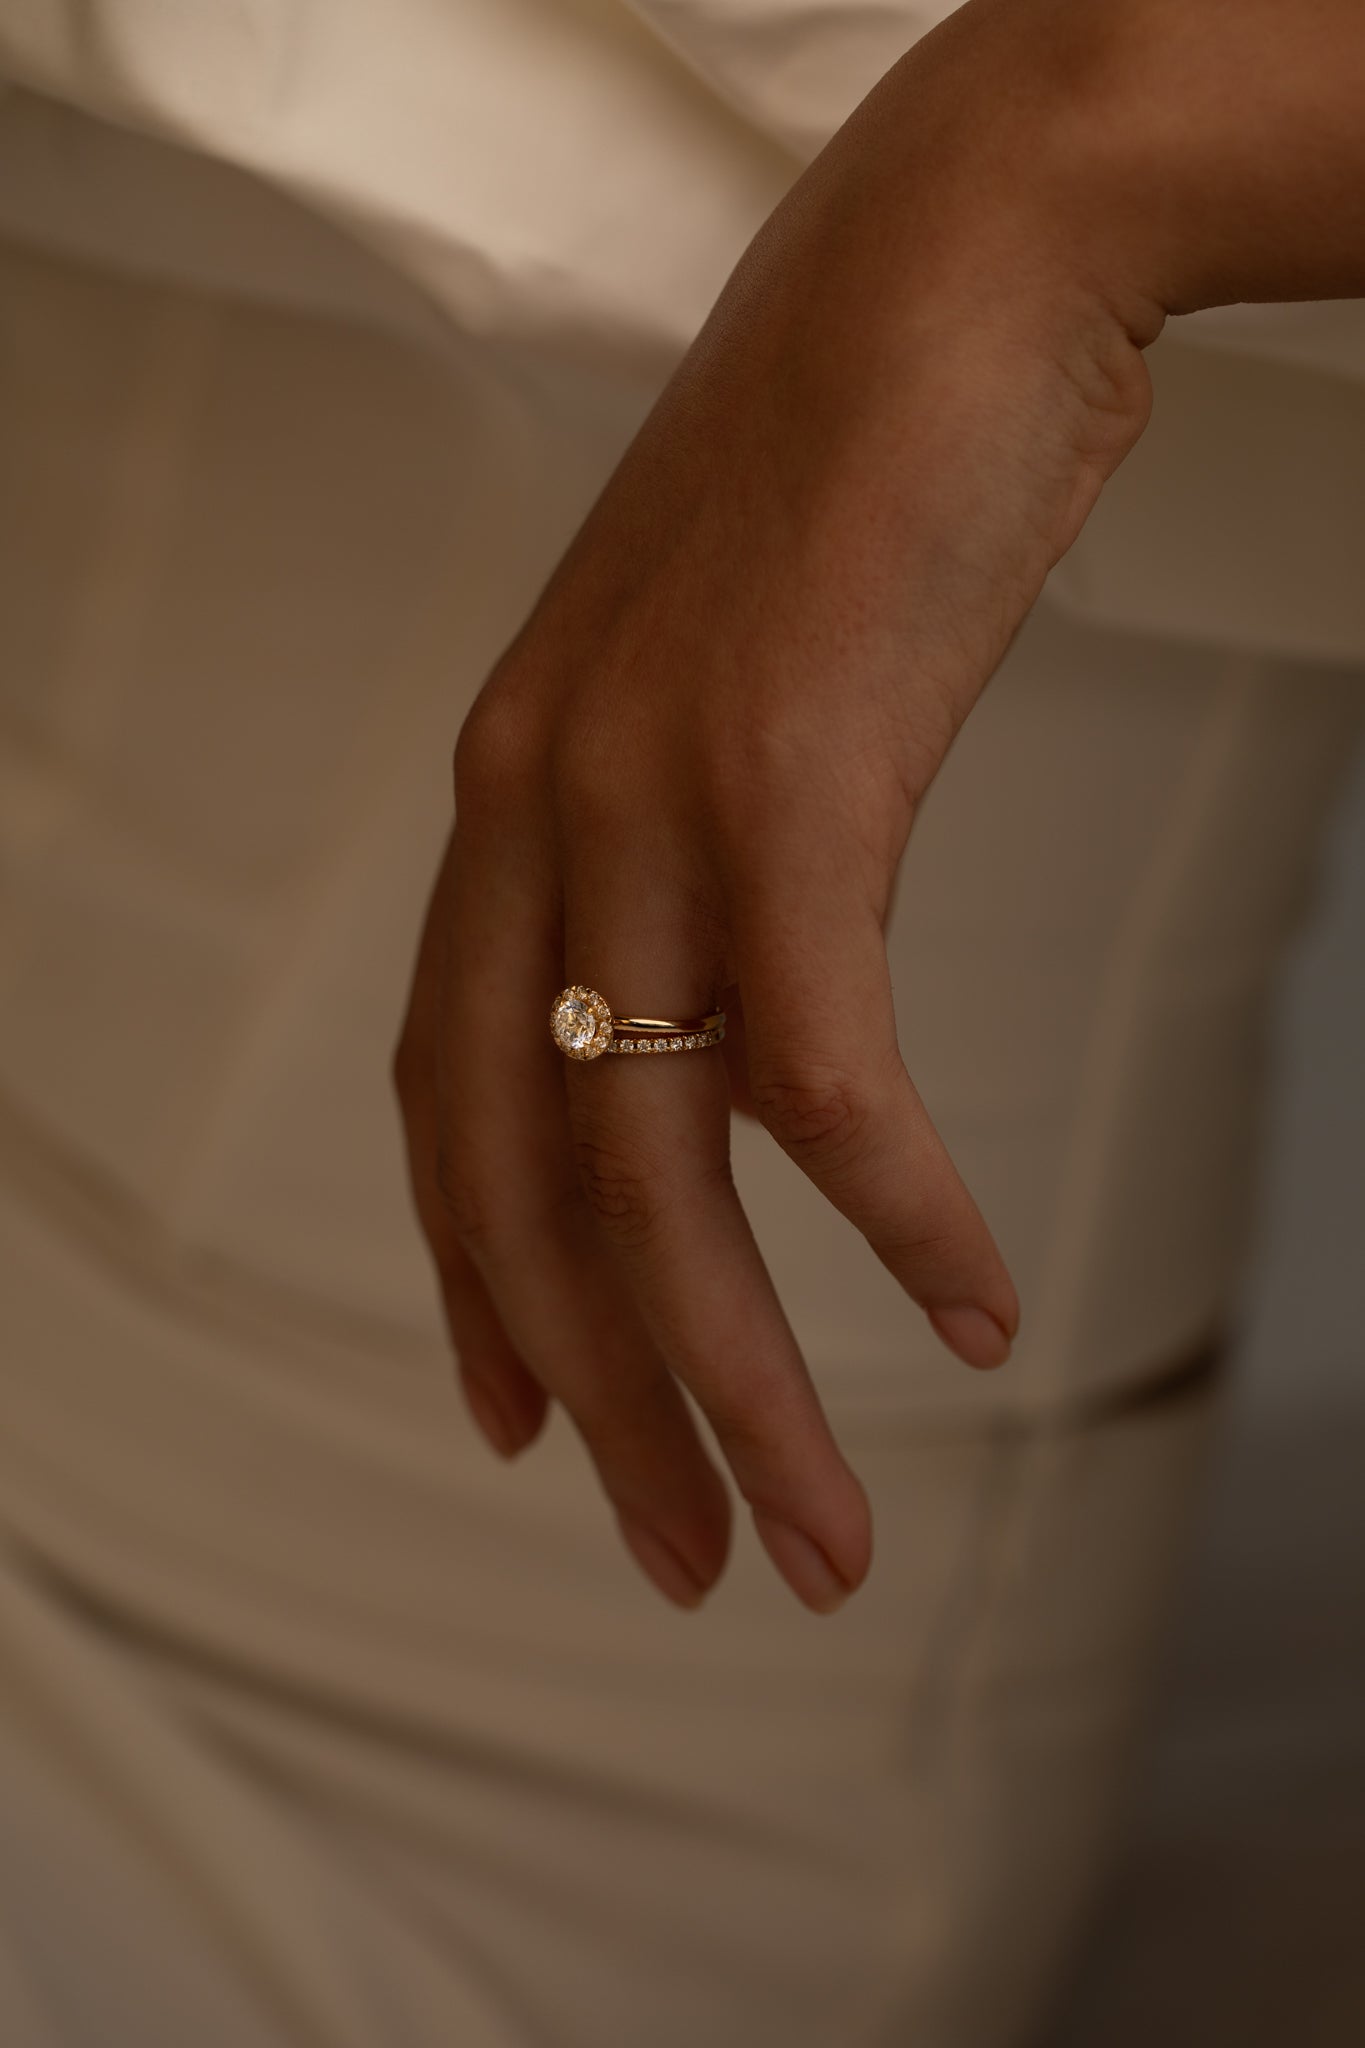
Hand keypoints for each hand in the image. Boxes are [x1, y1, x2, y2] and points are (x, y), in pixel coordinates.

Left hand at [393, 1, 1160, 1612]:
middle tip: (688, 1569)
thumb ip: (703, 862)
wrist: (959, 262)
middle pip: (531, 1187)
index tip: (531, 1426)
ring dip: (744, 1381)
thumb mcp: (730, 693)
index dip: (481, 1288)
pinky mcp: (786, 775)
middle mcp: (538, 810)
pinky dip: (898, 1212)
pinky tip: (977, 1310)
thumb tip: (753, 1047)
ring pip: (661, 1171)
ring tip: (822, 1534)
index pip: (446, 1101)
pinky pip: (830, 1067)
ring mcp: (646, 794)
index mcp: (511, 796)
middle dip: (609, 1407)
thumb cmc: (854, 481)